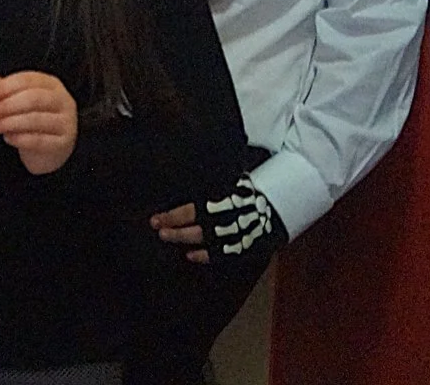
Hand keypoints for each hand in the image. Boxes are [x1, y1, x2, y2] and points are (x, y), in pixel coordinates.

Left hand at [0, 71, 76, 174]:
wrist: (50, 150)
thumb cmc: (34, 121)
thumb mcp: (19, 101)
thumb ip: (2, 89)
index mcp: (50, 84)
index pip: (26, 80)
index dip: (2, 87)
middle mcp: (62, 100)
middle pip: (32, 98)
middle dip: (5, 106)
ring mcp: (66, 122)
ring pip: (35, 119)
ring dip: (8, 122)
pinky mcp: (63, 142)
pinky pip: (39, 140)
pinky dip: (19, 139)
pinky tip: (8, 138)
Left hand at [154, 174, 286, 268]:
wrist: (275, 206)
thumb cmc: (244, 191)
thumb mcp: (227, 181)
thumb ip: (208, 183)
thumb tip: (179, 173)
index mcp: (223, 201)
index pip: (193, 210)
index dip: (172, 216)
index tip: (155, 219)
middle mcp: (228, 219)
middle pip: (198, 228)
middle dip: (176, 231)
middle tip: (159, 231)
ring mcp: (236, 235)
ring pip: (207, 241)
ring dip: (185, 240)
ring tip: (167, 238)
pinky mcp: (243, 246)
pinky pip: (224, 254)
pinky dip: (206, 256)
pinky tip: (190, 256)